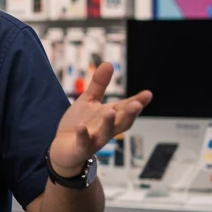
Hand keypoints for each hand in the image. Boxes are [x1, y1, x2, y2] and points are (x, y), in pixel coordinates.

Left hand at [49, 62, 151, 176]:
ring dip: (109, 123)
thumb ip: (99, 85)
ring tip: (111, 111)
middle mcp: (107, 129)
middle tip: (137, 104)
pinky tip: (80, 127)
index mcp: (111, 116)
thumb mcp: (88, 101)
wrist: (63, 148)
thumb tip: (109, 63)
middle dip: (130, 114)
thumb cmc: (80, 123)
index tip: (148, 94)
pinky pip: (83, 143)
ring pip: (106, 133)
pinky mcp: (81, 148)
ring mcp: (95, 140)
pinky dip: (83, 135)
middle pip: (122, 122)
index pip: (126, 108)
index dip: (138, 102)